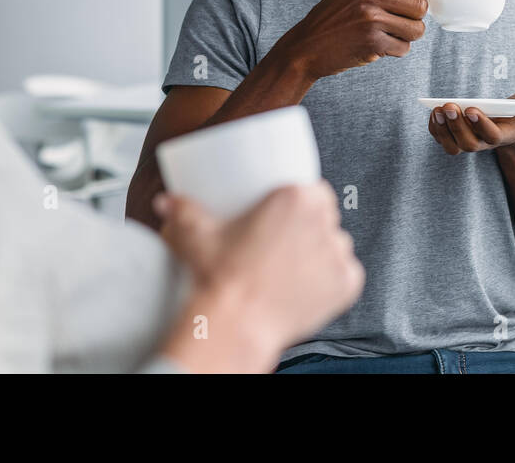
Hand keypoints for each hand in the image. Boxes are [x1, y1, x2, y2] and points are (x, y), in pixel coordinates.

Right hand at [154, 183, 363, 352]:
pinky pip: (347, 275)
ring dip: (322, 252)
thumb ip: (181, 210)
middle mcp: (324, 222)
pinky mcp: (348, 285)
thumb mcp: (197, 235)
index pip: (315, 189)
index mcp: (296, 198)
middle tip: (285, 242)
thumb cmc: (218, 278)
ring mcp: (338, 254)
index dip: (304, 200)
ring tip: (294, 267)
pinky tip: (308, 285)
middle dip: (311, 225)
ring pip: (337, 245)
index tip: (288, 214)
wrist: (235, 325)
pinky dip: (332, 280)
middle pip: (327, 216)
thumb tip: (166, 200)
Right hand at [277, 0, 426, 80]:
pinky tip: (379, 46)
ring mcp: (372, 20)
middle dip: (415, 17)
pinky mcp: (372, 43)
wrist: (306, 47)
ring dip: (408, 36)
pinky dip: (395, 50)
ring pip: (416, 29)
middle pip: (421, 5)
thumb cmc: (331, 17)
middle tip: (401, 22)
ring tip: (391, 34)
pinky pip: (403, 48)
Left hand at [428, 92, 514, 154]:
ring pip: (453, 147)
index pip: (493, 137)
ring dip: (443, 129)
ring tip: (439, 108)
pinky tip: (434, 112)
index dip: (481, 125)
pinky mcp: (458, 137)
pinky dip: (436, 127)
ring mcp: (471, 141)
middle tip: (448, 106)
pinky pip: (442, 138)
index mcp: (507, 135)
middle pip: (469, 144)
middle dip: (456, 126)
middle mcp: (487, 143)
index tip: (472, 109)